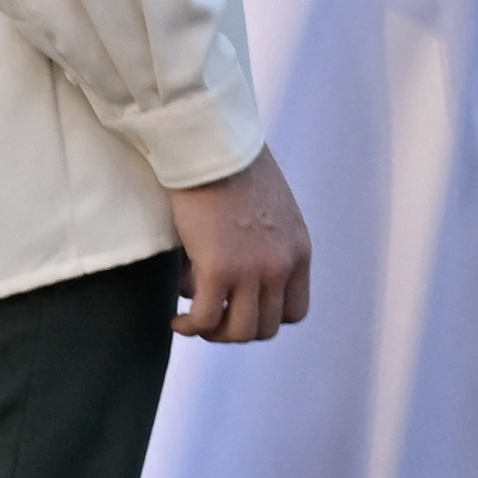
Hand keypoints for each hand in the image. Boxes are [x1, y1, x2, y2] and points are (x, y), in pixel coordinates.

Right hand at [168, 144, 311, 339]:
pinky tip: (178, 318)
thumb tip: (231, 275)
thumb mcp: (271, 210)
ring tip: (193, 320)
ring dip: (213, 332)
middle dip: (235, 327)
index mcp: (299, 251)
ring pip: (238, 332)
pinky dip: (190, 326)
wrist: (212, 146)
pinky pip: (205, 319)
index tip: (240, 308)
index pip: (294, 311)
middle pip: (265, 327)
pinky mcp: (218, 269)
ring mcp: (252, 270)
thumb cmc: (232, 168)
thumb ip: (267, 243)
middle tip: (210, 314)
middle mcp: (282, 265)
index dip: (265, 317)